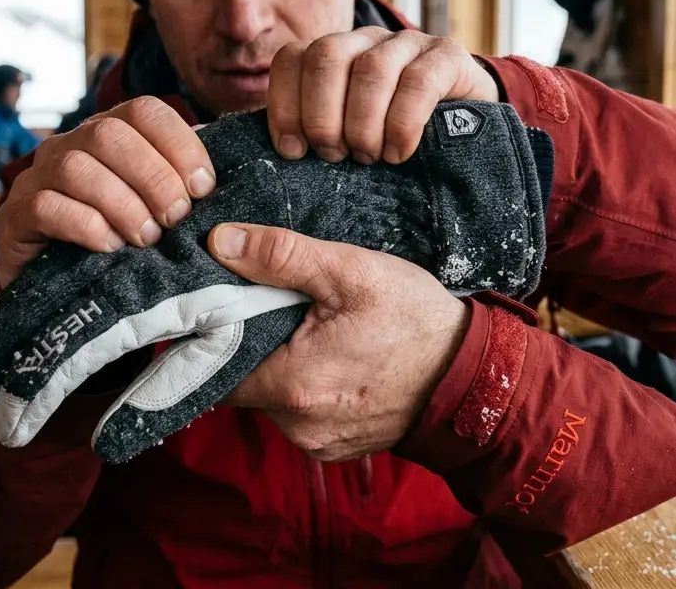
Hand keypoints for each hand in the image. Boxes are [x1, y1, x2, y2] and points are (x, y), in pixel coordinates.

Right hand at [0, 97, 215, 286]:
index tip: (204, 187)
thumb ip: (183, 186)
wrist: (65, 299)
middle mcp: (71, 145)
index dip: (179, 143)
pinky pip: (46, 206)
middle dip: (153, 176)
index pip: (145, 111)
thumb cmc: (123, 246)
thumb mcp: (158, 211)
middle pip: (110, 134)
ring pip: (76, 168)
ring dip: (121, 203)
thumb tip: (221, 173)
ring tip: (147, 239)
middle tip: (177, 218)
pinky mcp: (15, 216)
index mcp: (111, 133)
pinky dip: (85, 225)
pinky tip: (110, 246)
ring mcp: (38, 178)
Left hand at [209, 222, 469, 461]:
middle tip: (281, 309)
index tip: (228, 304)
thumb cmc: (415, 321)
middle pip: (242, 381)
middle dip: (253, 344)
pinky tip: (331, 359)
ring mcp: (317, 442)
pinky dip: (305, 387)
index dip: (215, 332)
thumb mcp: (349, 272)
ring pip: (271, 398)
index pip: (215, 364)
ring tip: (311, 331)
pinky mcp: (336, 448)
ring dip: (280, 365)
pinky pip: (300, 414)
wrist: (474, 377)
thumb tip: (220, 242)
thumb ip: (279, 256)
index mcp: (291, 384)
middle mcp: (296, 425)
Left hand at [267, 27, 498, 164]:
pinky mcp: (446, 56)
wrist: (467, 126)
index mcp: (331, 55)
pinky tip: (398, 153)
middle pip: (325, 56)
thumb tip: (282, 154)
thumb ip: (315, 133)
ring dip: (362, 123)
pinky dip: (402, 124)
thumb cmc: (389, 137)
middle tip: (334, 154)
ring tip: (368, 157)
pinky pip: (418, 82)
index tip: (292, 150)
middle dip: (322, 115)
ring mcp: (406, 43)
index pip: (291, 59)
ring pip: (370, 69)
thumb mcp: (346, 134)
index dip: (285, 105)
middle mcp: (364, 40)